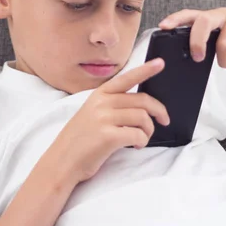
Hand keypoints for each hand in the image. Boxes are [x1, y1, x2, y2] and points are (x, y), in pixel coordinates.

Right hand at [51, 58, 169, 183]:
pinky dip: (142, 141)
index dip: (146, 70)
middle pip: (142, 101)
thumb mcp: (92, 114)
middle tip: (164, 121)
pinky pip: (137, 135)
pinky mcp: (108, 136)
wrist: (61, 162)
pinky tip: (135, 146)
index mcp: (99, 95)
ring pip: (143, 118)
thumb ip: (113, 105)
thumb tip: (142, 108)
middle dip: (159, 111)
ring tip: (141, 139)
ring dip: (148, 131)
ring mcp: (104, 118)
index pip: (127, 78)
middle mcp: (101, 103)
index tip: (160, 63)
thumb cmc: (80, 140)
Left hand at [159, 8, 225, 67]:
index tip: (163, 27)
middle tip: (198, 57)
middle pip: (203, 22)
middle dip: (197, 41)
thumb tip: (192, 58)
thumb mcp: (225, 35)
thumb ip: (211, 41)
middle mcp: (224, 15)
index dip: (175, 19)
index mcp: (213, 17)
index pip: (190, 14)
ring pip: (224, 43)